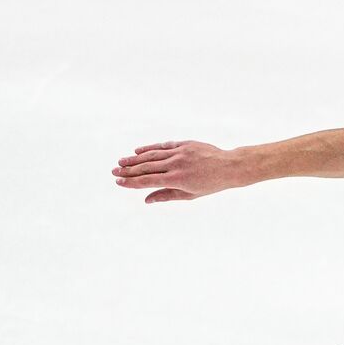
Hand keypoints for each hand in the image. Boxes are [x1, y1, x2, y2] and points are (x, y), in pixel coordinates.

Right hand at [111, 140, 245, 203]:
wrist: (229, 167)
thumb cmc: (211, 184)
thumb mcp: (190, 195)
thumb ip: (167, 196)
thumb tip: (146, 200)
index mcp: (178, 179)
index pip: (148, 181)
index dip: (132, 182)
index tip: (119, 183)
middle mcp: (176, 164)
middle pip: (146, 167)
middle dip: (128, 170)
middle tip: (114, 172)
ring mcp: (180, 153)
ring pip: (152, 155)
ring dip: (135, 159)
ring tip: (121, 162)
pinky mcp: (184, 144)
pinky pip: (163, 146)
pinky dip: (149, 148)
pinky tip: (138, 151)